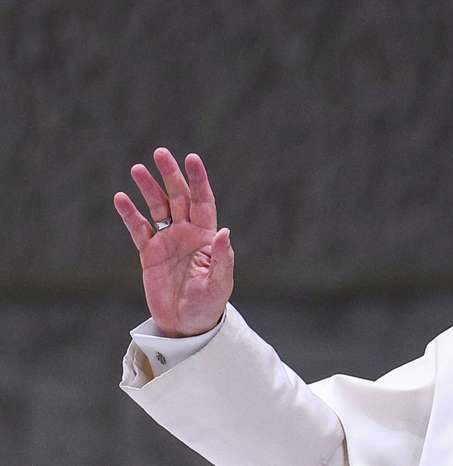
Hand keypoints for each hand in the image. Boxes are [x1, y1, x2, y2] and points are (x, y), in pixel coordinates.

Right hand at [113, 148, 233, 336]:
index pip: (203, 200)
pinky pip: (138, 229)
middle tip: (160, 153)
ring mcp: (167, 241)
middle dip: (170, 175)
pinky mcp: (149, 253)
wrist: (186, 324)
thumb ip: (221, 258)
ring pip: (157, 208)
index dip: (198, 179)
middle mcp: (187, 233)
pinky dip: (129, 214)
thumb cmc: (208, 305)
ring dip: (148, 188)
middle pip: (178, 197)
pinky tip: (120, 198)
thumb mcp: (219, 283)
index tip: (192, 158)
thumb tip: (224, 231)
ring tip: (137, 169)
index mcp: (206, 236)